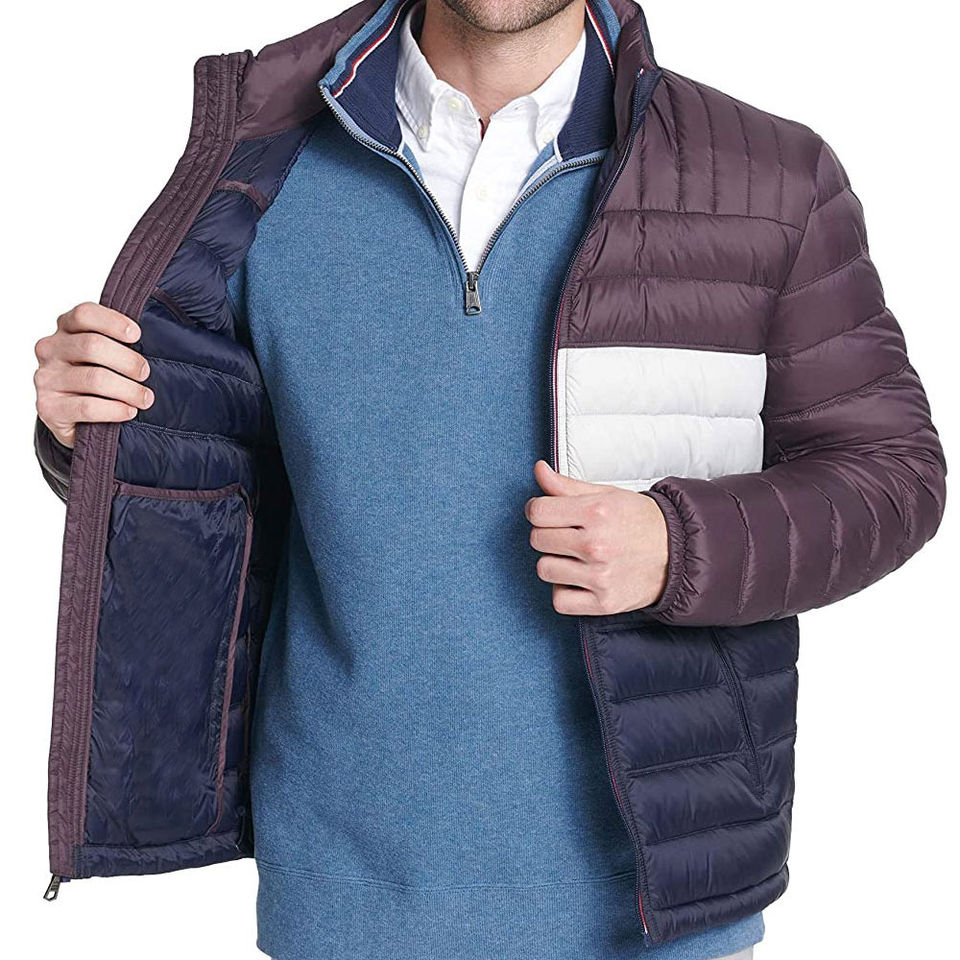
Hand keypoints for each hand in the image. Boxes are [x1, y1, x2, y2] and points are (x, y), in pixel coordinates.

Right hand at [34, 302, 153, 447]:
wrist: (76, 418)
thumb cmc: (99, 377)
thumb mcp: (107, 354)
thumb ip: (120, 342)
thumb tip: (158, 339)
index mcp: (66, 328)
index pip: (85, 314)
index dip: (114, 322)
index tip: (137, 336)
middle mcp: (51, 349)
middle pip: (92, 345)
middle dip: (128, 361)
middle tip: (146, 373)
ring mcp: (46, 378)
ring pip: (95, 378)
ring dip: (129, 389)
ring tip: (145, 398)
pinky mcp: (49, 408)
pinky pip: (88, 407)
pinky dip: (115, 409)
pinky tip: (129, 411)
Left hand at [526, 460, 668, 615]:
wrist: (678, 553)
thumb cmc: (639, 521)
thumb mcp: (606, 495)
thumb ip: (567, 486)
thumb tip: (539, 470)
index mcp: (596, 512)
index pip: (537, 512)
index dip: (538, 511)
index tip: (548, 514)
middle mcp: (597, 545)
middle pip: (538, 540)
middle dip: (547, 535)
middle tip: (567, 535)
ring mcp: (600, 576)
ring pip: (545, 569)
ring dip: (555, 563)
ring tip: (575, 557)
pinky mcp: (604, 603)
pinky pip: (559, 600)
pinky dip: (565, 591)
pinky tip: (579, 580)